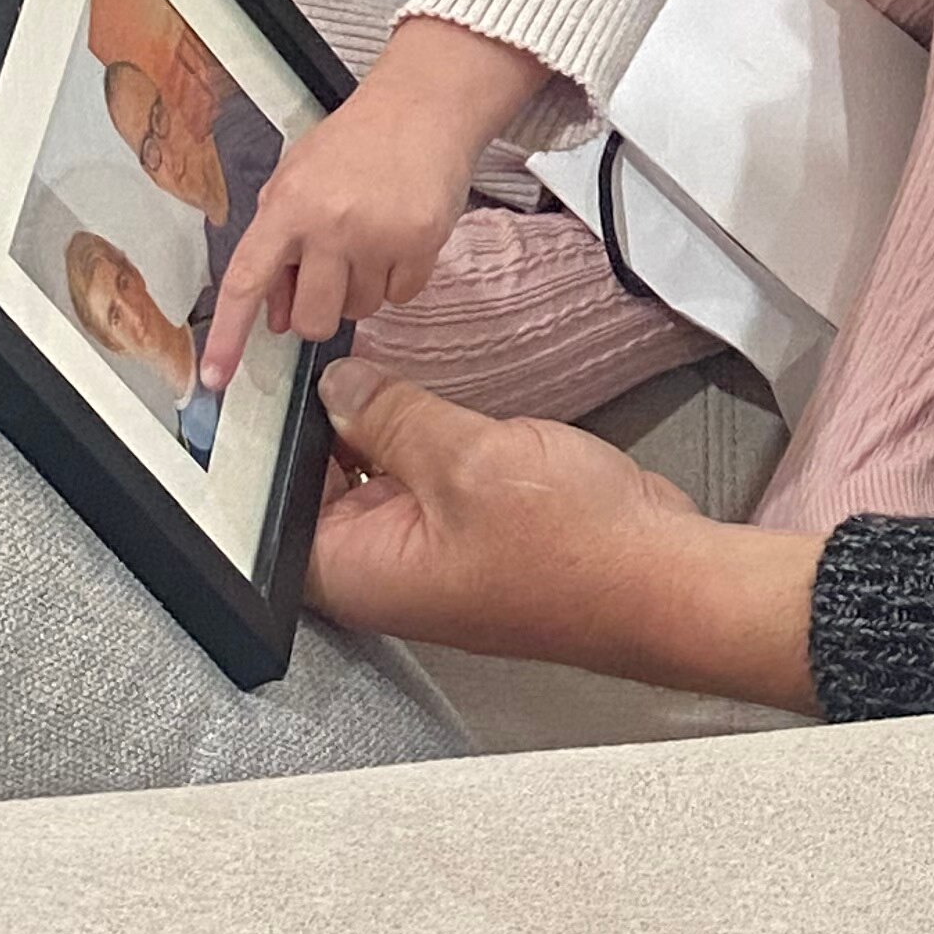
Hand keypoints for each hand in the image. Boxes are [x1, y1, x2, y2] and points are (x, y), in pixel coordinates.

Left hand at [201, 18, 544, 389]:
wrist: (424, 106)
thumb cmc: (355, 142)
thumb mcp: (298, 179)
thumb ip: (279, 245)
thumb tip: (274, 316)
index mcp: (288, 205)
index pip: (246, 281)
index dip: (228, 335)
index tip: (213, 377)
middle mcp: (330, 225)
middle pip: (312, 319)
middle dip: (318, 311)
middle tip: (331, 277)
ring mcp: (379, 236)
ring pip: (360, 311)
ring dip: (361, 290)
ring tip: (371, 240)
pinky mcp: (422, 243)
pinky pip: (401, 298)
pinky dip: (399, 281)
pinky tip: (400, 239)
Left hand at [306, 362, 820, 710]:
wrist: (664, 576)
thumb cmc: (573, 549)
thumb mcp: (466, 458)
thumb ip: (390, 416)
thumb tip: (338, 387)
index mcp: (359, 572)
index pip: (272, 508)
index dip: (268, 441)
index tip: (270, 378)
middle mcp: (385, 571)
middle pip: (322, 488)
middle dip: (327, 423)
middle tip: (331, 357)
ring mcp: (431, 554)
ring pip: (379, 476)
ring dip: (384, 428)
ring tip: (382, 373)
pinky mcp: (472, 534)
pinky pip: (427, 479)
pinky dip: (426, 441)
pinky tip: (432, 402)